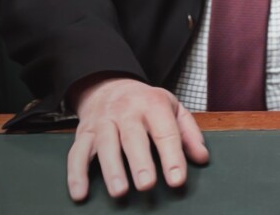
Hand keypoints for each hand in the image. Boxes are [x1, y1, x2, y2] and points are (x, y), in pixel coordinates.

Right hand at [66, 75, 208, 200]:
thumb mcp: (173, 108)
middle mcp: (127, 111)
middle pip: (133, 137)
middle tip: (147, 185)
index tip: (177, 179)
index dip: (172, 156)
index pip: (165, 131)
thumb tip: (202, 158)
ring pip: (105, 145)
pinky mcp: (83, 133)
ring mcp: (103, 122)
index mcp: (153, 104)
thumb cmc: (146, 103)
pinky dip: (76, 174)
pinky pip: (76, 153)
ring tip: (120, 192)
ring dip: (111, 170)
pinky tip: (80, 194)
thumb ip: (189, 133)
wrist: (109, 85)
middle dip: (140, 162)